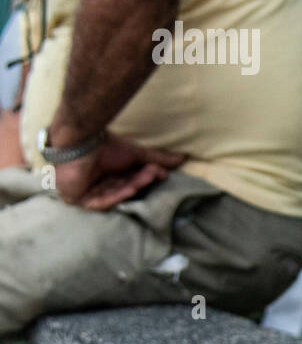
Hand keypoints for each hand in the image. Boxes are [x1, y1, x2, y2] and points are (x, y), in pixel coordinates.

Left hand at [54, 132, 186, 210]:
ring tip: (144, 178)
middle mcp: (98, 186)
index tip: (161, 173)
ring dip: (130, 188)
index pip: (130, 183)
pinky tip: (129, 189)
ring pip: (114, 196)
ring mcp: (86, 194)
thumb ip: (158, 159)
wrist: (81, 141)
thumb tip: (185, 158)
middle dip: (139, 182)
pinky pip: (99, 203)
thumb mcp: (137, 154)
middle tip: (154, 173)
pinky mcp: (76, 199)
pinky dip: (115, 196)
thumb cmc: (106, 145)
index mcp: (110, 176)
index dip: (145, 178)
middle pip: (123, 190)